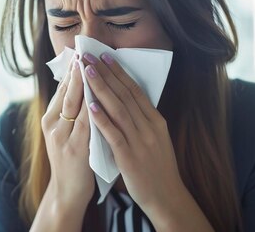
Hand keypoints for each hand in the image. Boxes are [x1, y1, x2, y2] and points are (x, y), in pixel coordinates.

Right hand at [40, 57, 94, 207]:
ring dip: (84, 85)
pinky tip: (99, 97)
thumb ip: (71, 112)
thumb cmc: (70, 161)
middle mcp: (52, 126)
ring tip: (92, 67)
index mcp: (50, 120)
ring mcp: (62, 138)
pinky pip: (85, 124)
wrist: (67, 193)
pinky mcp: (74, 150)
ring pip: (74, 105)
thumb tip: (79, 86)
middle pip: (66, 93)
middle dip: (76, 72)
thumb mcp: (65, 134)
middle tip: (85, 53)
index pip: (62, 89)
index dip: (71, 70)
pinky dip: (92, 108)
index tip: (80, 52)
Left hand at [81, 52, 184, 217]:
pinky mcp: (129, 157)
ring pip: (118, 109)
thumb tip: (129, 101)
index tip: (105, 56)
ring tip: (87, 71)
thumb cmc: (158, 169)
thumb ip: (143, 121)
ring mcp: (140, 141)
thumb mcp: (156, 139)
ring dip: (101, 88)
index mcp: (156, 121)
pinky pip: (114, 133)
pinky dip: (102, 118)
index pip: (135, 90)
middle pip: (125, 94)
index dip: (119, 72)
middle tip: (90, 56)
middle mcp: (149, 127)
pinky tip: (90, 105)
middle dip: (106, 73)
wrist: (167, 197)